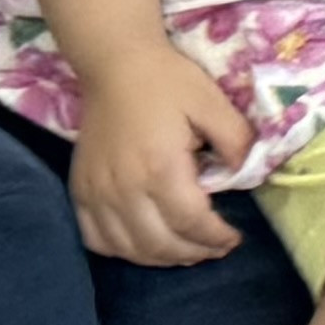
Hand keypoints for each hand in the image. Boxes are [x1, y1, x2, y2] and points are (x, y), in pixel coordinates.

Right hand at [66, 37, 254, 266]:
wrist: (115, 66)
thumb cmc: (168, 82)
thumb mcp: (214, 104)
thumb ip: (236, 141)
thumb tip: (245, 175)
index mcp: (159, 167)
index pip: (190, 222)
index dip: (215, 238)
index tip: (234, 238)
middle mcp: (122, 188)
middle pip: (158, 243)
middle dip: (193, 253)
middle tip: (216, 249)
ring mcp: (95, 193)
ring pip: (126, 248)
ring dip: (160, 258)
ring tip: (187, 251)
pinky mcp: (79, 191)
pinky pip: (96, 238)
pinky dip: (122, 250)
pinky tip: (144, 244)